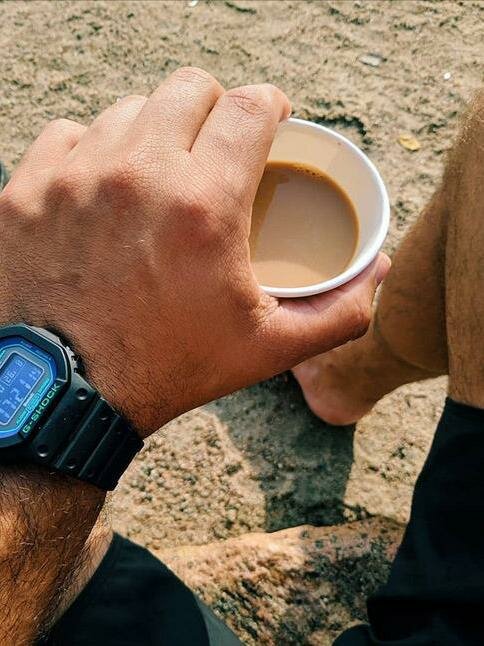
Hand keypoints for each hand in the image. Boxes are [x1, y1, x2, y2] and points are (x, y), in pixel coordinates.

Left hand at [0, 67, 389, 436]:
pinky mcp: (26, 191)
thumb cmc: (172, 368)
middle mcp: (137, 175)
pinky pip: (67, 136)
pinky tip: (102, 189)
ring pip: (128, 110)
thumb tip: (378, 269)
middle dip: (214, 109)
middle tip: (216, 145)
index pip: (250, 106)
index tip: (269, 119)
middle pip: (189, 88)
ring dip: (154, 133)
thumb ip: (340, 310)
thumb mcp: (269, 347)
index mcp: (204, 205)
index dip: (269, 104)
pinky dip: (91, 153)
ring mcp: (73, 178)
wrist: (71, 396)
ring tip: (159, 174)